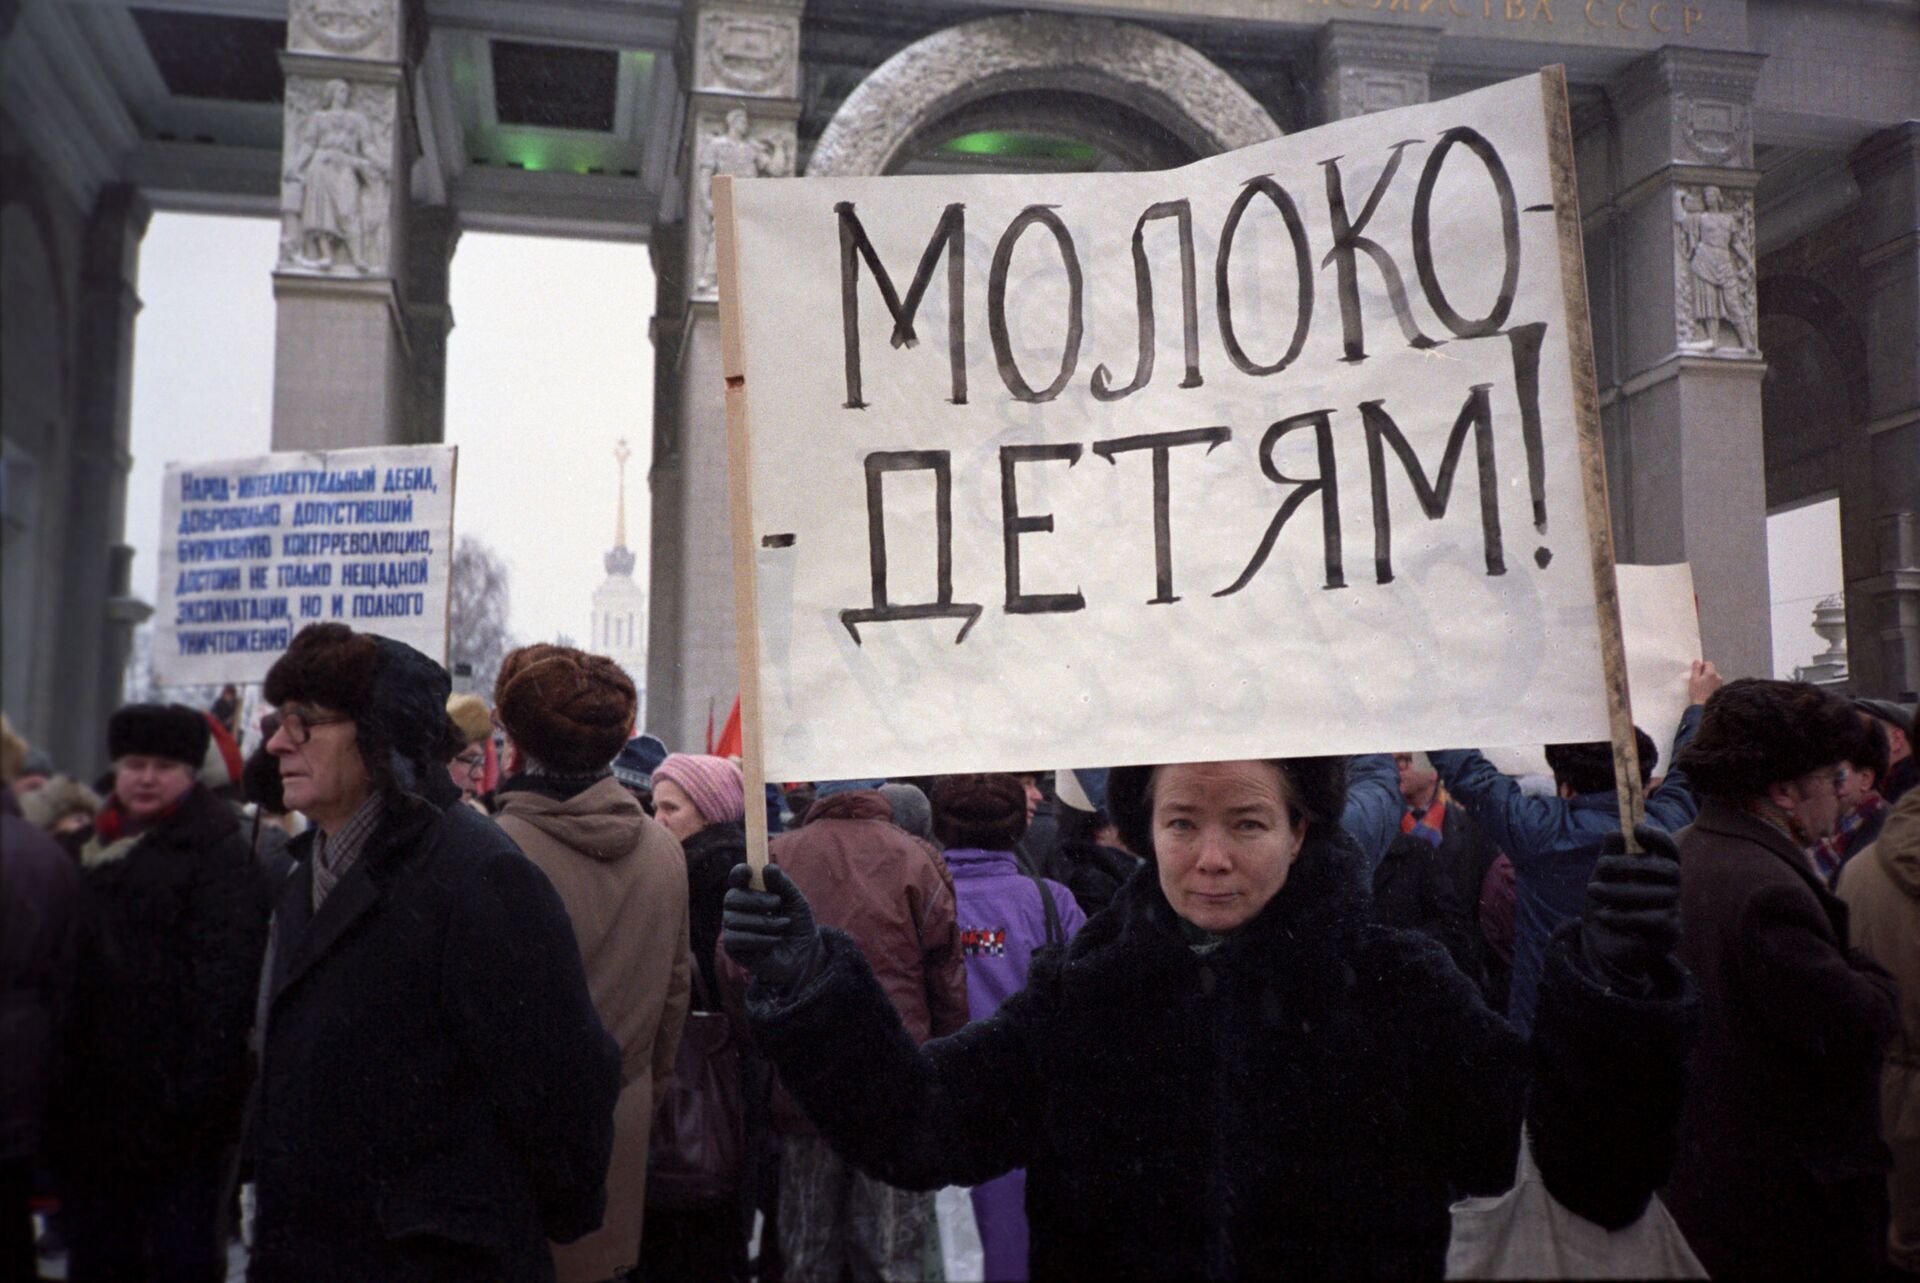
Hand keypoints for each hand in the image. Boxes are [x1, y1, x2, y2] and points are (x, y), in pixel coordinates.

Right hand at [723, 863, 824, 990]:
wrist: (804, 956)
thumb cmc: (798, 926)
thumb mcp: (796, 901)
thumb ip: (783, 884)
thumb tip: (768, 867)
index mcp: (750, 893)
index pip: (736, 879)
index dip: (739, 873)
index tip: (749, 870)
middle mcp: (737, 909)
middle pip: (731, 897)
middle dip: (756, 900)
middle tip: (777, 903)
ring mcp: (733, 929)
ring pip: (733, 919)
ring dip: (763, 922)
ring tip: (781, 927)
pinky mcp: (733, 949)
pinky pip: (734, 939)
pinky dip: (757, 939)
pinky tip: (773, 941)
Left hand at [1580, 822, 1680, 994]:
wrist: (1601, 945)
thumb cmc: (1605, 905)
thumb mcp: (1601, 878)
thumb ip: (1610, 854)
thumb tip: (1617, 833)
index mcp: (1659, 871)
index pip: (1670, 850)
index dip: (1659, 837)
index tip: (1636, 828)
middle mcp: (1673, 889)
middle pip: (1668, 870)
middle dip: (1632, 864)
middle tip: (1601, 865)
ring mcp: (1675, 911)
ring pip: (1659, 895)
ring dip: (1620, 891)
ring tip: (1593, 890)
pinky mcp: (1671, 933)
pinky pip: (1654, 920)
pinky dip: (1625, 916)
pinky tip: (1604, 916)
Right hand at [1686, 659, 1721, 706]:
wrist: (1703, 707)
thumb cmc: (1697, 693)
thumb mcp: (1693, 679)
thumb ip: (1696, 669)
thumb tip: (1697, 661)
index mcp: (1711, 673)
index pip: (1708, 663)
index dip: (1702, 666)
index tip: (1697, 672)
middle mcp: (1718, 677)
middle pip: (1712, 670)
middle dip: (1705, 673)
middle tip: (1698, 681)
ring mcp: (1720, 684)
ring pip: (1714, 677)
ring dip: (1709, 680)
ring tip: (1702, 687)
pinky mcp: (1721, 690)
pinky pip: (1716, 683)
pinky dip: (1711, 685)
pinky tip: (1706, 691)